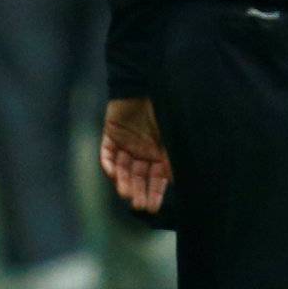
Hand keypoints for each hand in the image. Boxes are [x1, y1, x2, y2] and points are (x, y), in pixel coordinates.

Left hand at [101, 97, 171, 213]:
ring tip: (125, 194)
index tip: (153, 207)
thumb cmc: (165, 107)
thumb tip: (180, 180)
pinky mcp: (111, 135)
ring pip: (123, 169)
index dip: (155, 193)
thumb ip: (174, 157)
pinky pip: (107, 154)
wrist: (146, 81)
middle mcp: (143, 152)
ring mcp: (126, 144)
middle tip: (139, 205)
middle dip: (139, 192)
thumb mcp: (174, 134)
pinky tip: (113, 174)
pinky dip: (109, 164)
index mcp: (160, 153)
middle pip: (139, 177)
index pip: (157, 179)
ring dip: (123, 182)